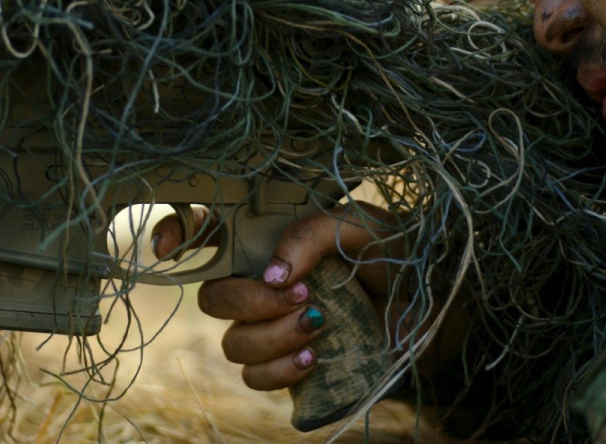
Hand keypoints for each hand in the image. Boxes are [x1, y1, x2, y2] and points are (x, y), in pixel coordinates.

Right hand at [151, 202, 396, 390]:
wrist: (437, 304)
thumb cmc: (397, 253)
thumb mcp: (360, 227)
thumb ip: (311, 235)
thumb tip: (271, 274)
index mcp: (273, 239)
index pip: (209, 232)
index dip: (178, 235)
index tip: (168, 250)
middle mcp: (265, 282)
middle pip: (213, 297)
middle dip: (249, 300)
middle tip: (300, 294)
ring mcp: (274, 326)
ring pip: (233, 343)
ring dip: (272, 337)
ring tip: (320, 324)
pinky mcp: (292, 365)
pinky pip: (256, 379)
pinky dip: (280, 370)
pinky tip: (315, 356)